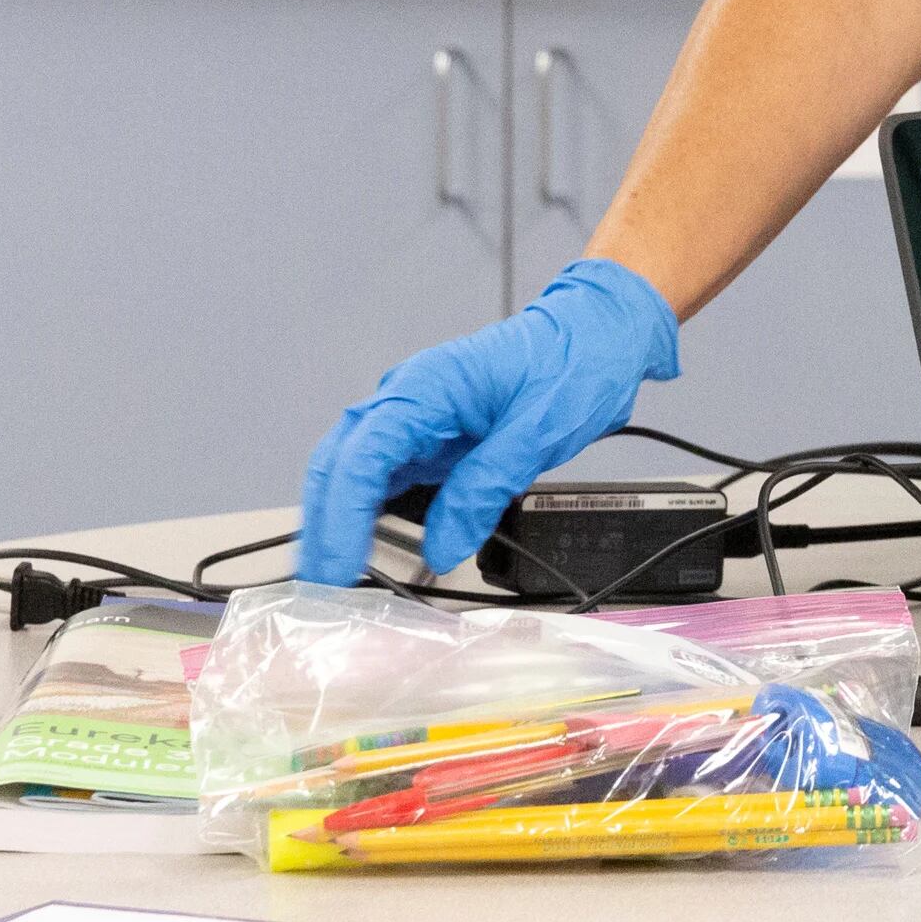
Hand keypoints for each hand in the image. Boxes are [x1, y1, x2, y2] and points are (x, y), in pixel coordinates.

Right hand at [293, 260, 681, 582]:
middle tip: (322, 588)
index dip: (342, 516)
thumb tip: (443, 547)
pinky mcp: (428, 436)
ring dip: (338, 521)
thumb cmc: (574, 362)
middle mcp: (408, 397)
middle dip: (324, 526)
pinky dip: (366, 511)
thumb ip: (485, 489)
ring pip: (352, 471)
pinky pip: (383, 475)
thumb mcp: (540, 431)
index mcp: (428, 386)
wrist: (599, 333)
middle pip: (340, 463)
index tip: (338, 567)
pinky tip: (363, 546)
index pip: (363, 455)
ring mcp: (415, 417)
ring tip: (335, 578)